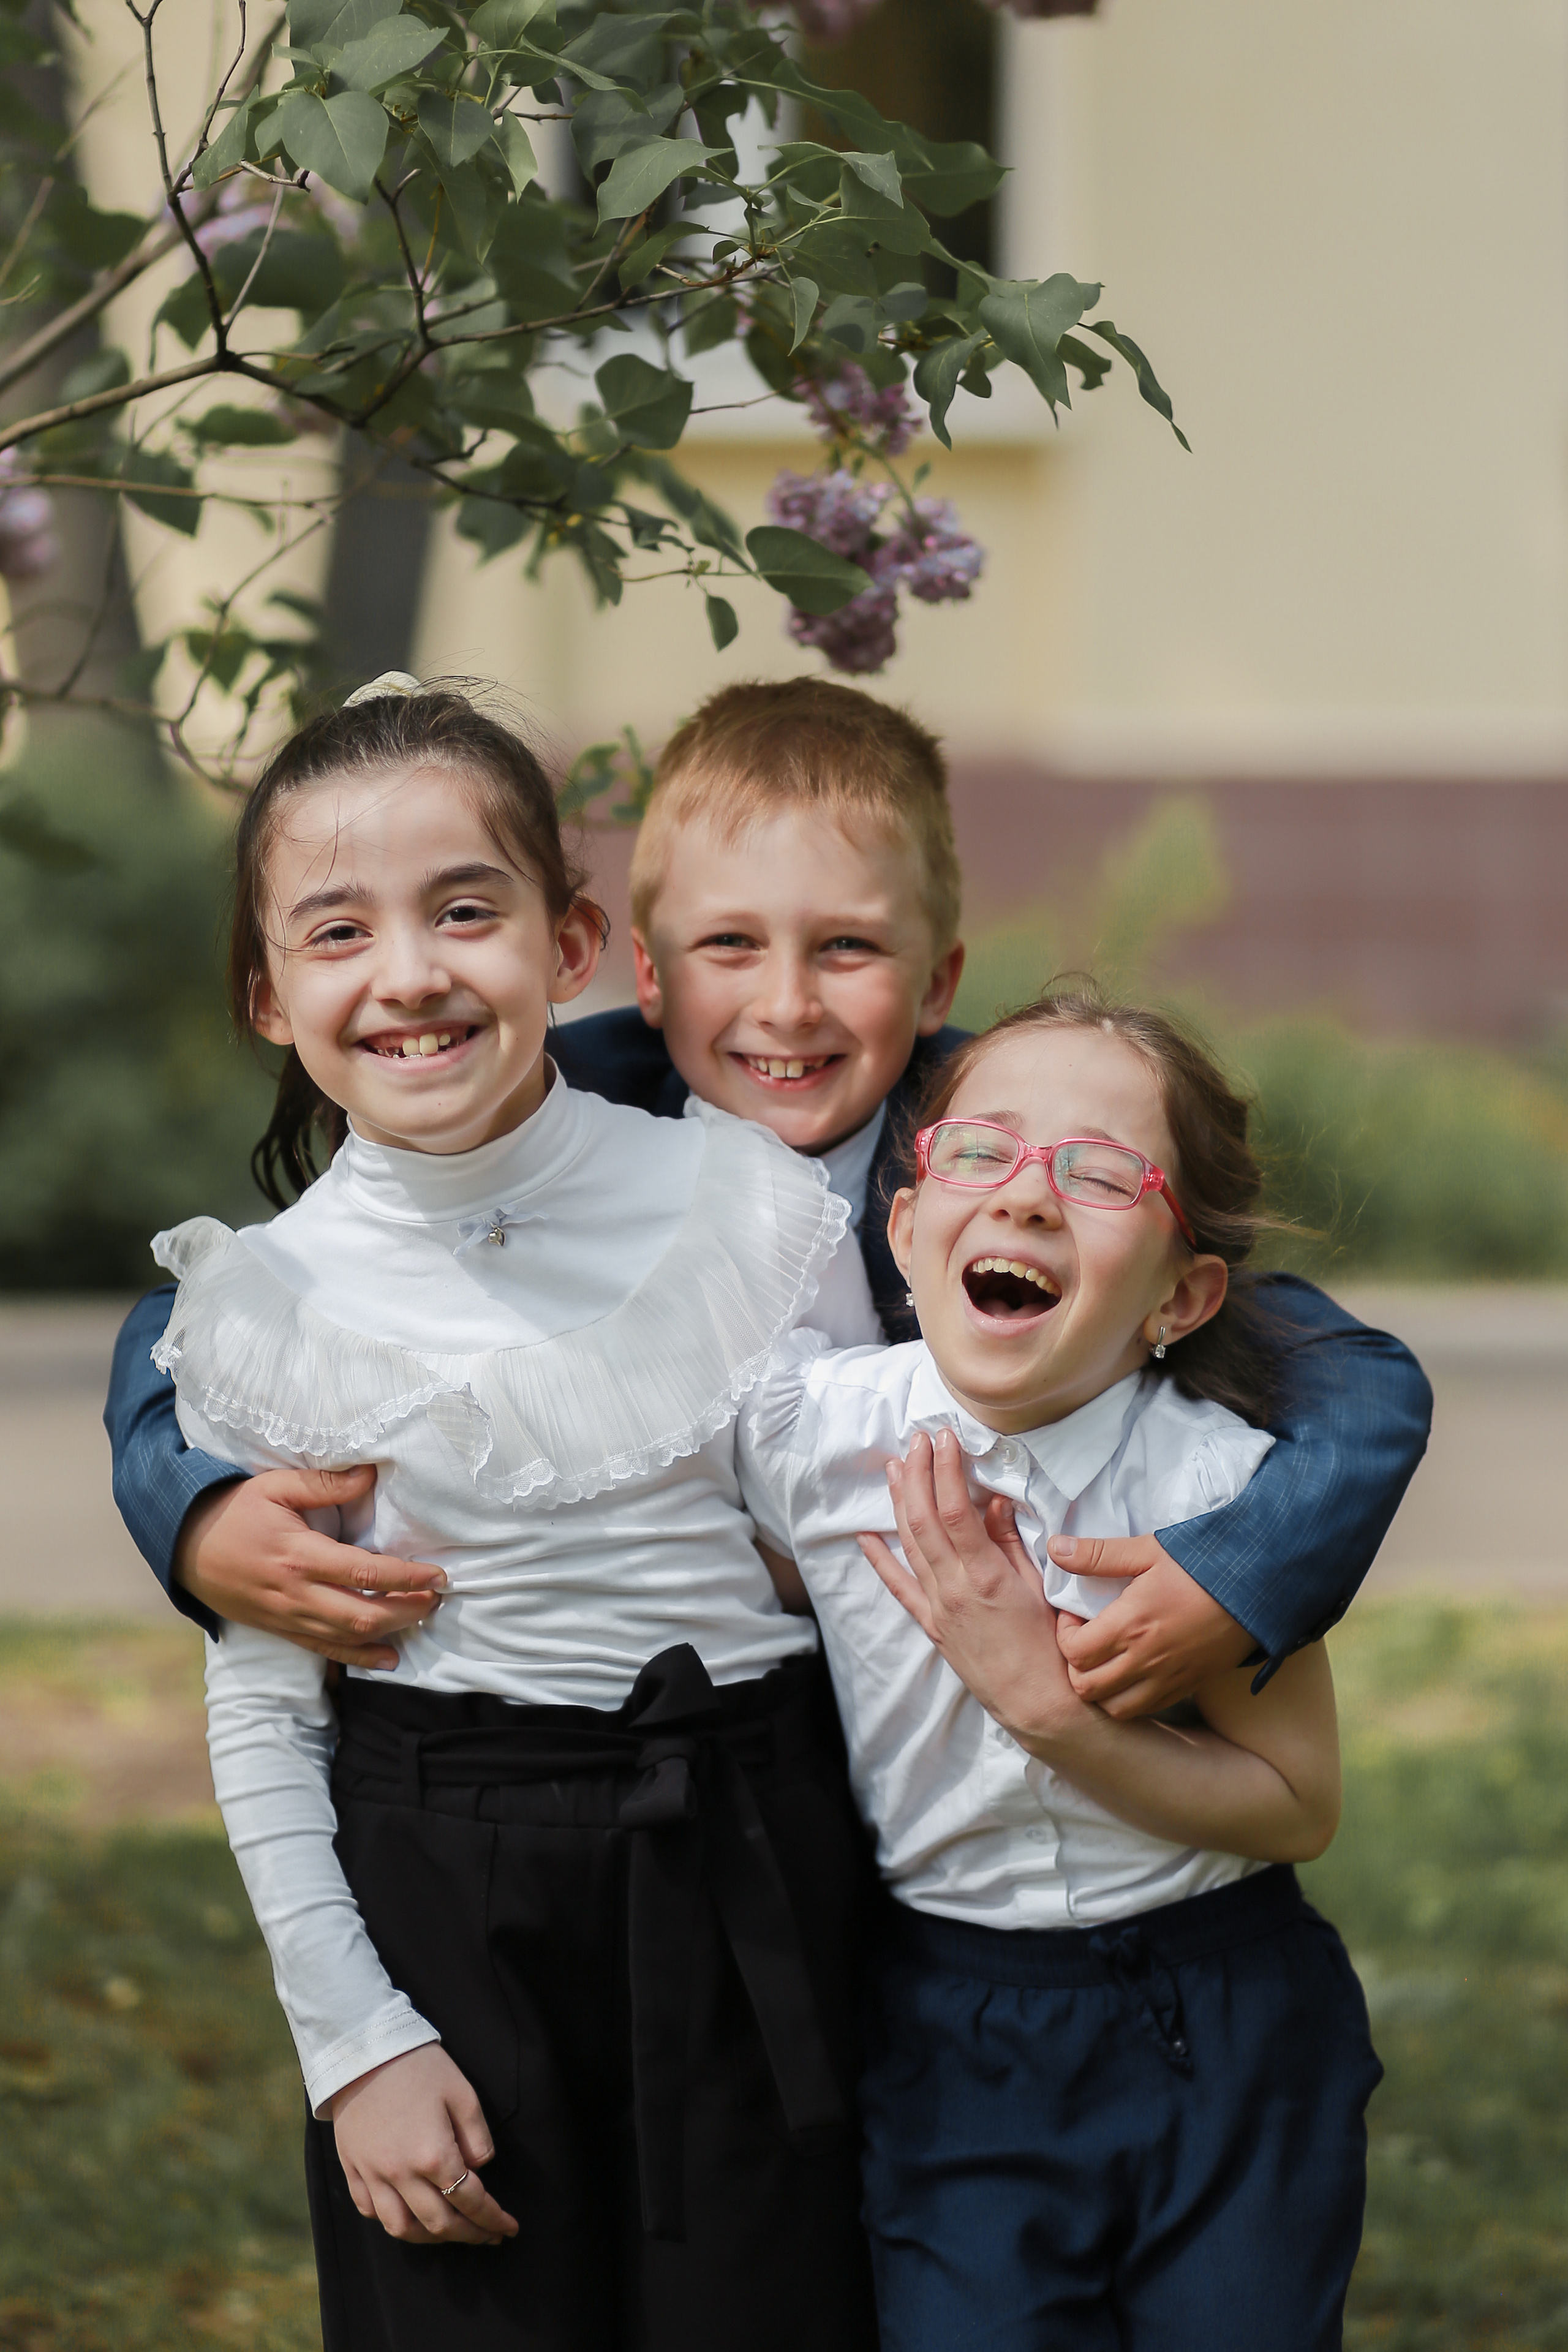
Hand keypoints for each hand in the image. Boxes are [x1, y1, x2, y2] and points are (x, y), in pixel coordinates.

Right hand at [175, 1465, 446, 1669]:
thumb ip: (324, 1483)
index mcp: (300, 1555)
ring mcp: (287, 1617)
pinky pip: (324, 1651)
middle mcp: (296, 1593)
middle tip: (437, 1597)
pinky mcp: (280, 1630)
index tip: (438, 1575)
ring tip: (422, 1618)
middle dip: (408, 1610)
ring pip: (347, 1637)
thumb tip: (370, 1474)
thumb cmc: (234, 1510)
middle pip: (363, 1615)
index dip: (408, 1577)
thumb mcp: (274, 1485)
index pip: (366, 1574)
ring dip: (390, 1632)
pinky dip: (358, 1659)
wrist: (184, 1546)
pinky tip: (388, 1659)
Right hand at [329, 2044, 518, 2246]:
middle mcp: (401, 2174)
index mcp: (433, 2154)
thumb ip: (477, 2137)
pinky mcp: (352, 2168)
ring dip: (430, 2238)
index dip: (493, 2219)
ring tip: (449, 2232)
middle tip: (487, 2235)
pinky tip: (407, 2216)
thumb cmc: (418, 2066)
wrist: (363, 2047)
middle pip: (439, 2224)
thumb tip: (480, 2169)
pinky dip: (391, 2221)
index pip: (471, 2201)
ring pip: (401, 2228)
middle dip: (468, 2234)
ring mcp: (372, 2174)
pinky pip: (370, 2211)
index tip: (508, 2229)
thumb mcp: (462, 2092)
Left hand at [856, 1429, 1089, 1748]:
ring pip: (908, 1545)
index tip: (945, 1438)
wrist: (1037, 1703)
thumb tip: (994, 1501)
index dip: (944, 1469)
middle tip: (917, 1440)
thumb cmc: (1051, 1646)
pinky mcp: (932, 1625)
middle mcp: (953, 1589)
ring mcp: (938, 1607)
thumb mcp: (1039, 1588)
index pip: (953, 1510)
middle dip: (917, 1474)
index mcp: (984, 1576)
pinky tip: (865, 1536)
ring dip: (899, 1502)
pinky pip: (899, 1586)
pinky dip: (880, 1560)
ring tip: (895, 1467)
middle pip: (922, 1520)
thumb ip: (1011, 1543)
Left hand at [1046, 1534, 1254, 1717]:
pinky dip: (1130, 1698)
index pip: (1074, 1653)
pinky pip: (1148, 1709)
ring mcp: (1170, 1679)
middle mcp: (1146, 1661)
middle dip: (1076, 1666)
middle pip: (1087, 1688)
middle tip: (1085, 1638)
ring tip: (1106, 1659)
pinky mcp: (1189, 1686)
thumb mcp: (1149, 1550)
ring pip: (1115, 1708)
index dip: (1064, 1635)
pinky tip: (1134, 1670)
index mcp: (1131, 1625)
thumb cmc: (1204, 1563)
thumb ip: (1098, 1554)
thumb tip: (1055, 1548)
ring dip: (1101, 1689)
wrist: (1261, 1586)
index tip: (1075, 1615)